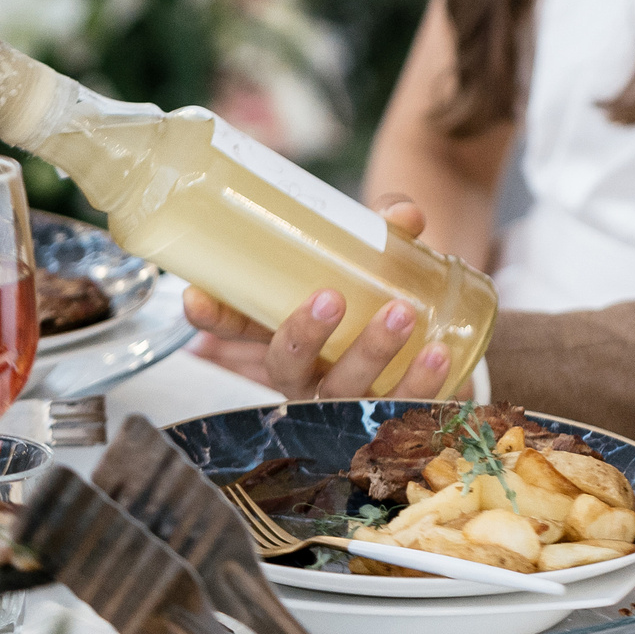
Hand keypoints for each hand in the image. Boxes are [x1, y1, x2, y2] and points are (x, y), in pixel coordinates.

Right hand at [181, 197, 473, 400]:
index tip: (195, 297)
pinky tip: (439, 354)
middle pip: (288, 366)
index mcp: (287, 333)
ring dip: (370, 353)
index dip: (214, 318)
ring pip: (346, 392)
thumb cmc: (382, 293)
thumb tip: (406, 215)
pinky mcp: (393, 418)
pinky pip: (402, 410)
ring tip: (400, 313)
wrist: (437, 344)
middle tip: (329, 298)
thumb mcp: (373, 258)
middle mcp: (308, 375)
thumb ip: (383, 232)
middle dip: (304, 336)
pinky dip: (420, 383)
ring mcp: (347, 402)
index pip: (238, 328)